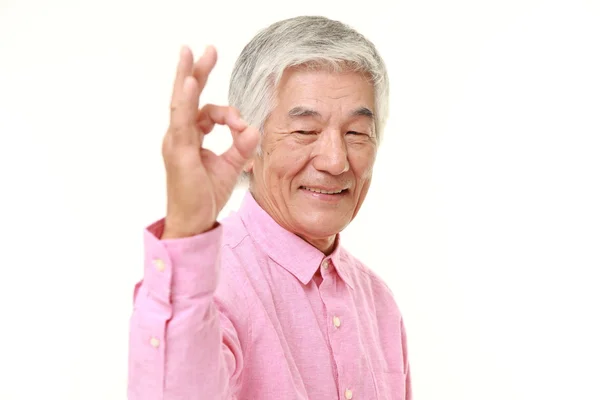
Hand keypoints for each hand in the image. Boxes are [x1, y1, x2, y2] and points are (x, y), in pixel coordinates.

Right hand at [161, 46, 258, 238]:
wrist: (194, 222)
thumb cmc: (205, 196)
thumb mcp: (231, 166)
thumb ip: (242, 146)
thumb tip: (253, 128)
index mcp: (190, 138)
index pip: (205, 111)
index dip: (227, 112)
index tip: (243, 126)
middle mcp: (179, 136)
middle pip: (187, 96)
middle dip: (196, 71)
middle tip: (204, 48)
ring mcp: (175, 142)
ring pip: (180, 102)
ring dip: (186, 76)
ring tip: (190, 53)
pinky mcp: (178, 152)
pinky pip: (181, 121)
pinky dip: (186, 101)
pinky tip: (191, 83)